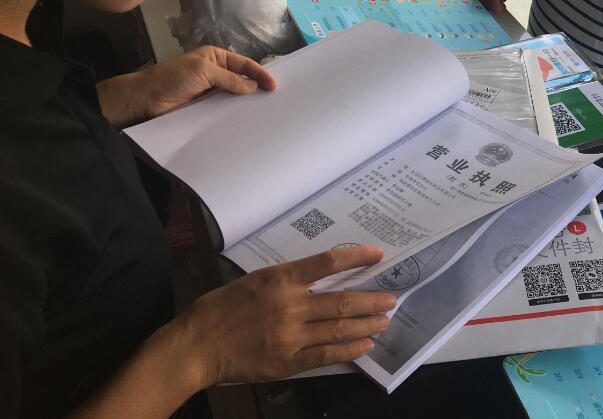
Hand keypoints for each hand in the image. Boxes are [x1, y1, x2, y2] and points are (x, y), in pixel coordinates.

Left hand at [97, 46, 276, 126]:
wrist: (144, 100)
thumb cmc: (171, 78)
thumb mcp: (203, 71)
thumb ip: (229, 79)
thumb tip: (252, 86)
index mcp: (214, 57)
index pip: (243, 64)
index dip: (259, 73)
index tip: (273, 85)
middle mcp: (213, 72)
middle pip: (241, 80)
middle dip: (256, 87)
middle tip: (273, 99)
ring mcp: (209, 91)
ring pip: (233, 96)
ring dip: (245, 102)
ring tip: (262, 111)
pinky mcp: (203, 107)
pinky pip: (222, 109)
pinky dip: (232, 113)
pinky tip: (243, 120)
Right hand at [172, 245, 395, 389]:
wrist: (196, 346)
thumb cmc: (220, 308)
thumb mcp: (255, 280)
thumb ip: (288, 281)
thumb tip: (321, 279)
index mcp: (280, 279)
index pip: (328, 262)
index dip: (356, 257)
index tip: (378, 254)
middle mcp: (290, 305)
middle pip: (341, 300)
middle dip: (371, 299)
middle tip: (392, 298)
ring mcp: (290, 336)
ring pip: (338, 329)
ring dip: (366, 324)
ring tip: (385, 320)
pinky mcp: (287, 362)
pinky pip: (326, 356)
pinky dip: (349, 350)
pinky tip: (365, 346)